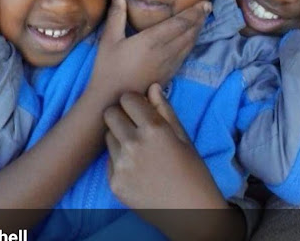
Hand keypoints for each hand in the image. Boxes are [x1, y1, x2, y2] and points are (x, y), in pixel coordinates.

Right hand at [87, 0, 210, 103]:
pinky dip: (191, 44)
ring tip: (202, 20)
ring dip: (198, 31)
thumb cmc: (108, 69)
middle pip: (189, 32)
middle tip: (208, 8)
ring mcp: (169, 65)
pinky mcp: (169, 75)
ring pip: (189, 45)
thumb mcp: (109, 39)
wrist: (111, 101)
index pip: (180, 23)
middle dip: (199, 19)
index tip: (205, 3)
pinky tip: (190, 40)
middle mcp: (165, 52)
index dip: (194, 12)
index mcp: (152, 40)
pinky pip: (185, 55)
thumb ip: (116, 14)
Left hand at [104, 84, 226, 209]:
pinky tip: (136, 168)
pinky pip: (109, 160)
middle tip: (134, 125)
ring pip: (107, 136)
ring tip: (137, 149)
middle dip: (121, 115)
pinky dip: (118, 159)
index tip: (140, 108)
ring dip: (118, 137)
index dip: (133, 101)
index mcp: (153, 129)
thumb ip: (164, 109)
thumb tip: (152, 86)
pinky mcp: (114, 183)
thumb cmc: (192, 171)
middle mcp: (133, 144)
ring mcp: (121, 165)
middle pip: (110, 114)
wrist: (191, 213)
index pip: (126, 98)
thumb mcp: (183, 136)